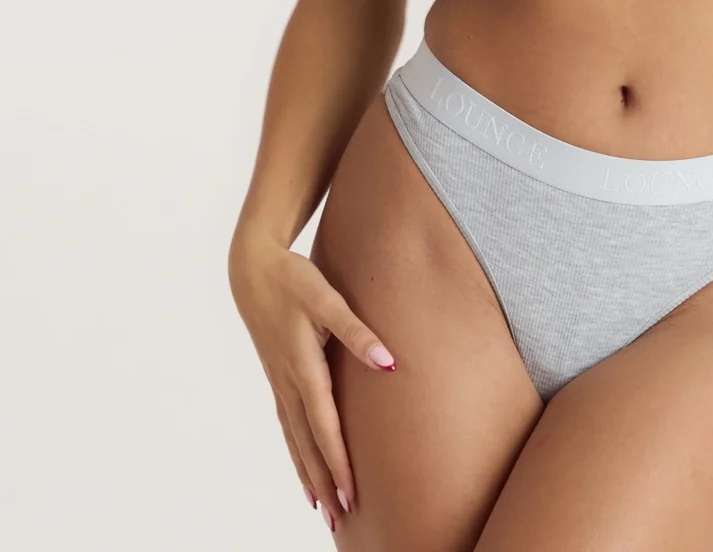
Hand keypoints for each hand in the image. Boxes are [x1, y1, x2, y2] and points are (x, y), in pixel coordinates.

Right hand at [228, 232, 396, 531]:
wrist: (252, 267)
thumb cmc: (293, 279)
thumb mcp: (327, 299)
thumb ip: (358, 331)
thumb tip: (389, 363)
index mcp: (303, 366)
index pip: (324, 425)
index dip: (338, 461)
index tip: (350, 493)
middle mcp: (289, 382)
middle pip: (308, 443)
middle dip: (324, 481)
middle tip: (340, 518)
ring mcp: (279, 381)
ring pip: (295, 439)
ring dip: (309, 474)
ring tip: (322, 508)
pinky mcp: (277, 376)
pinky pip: (287, 425)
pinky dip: (296, 451)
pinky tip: (303, 469)